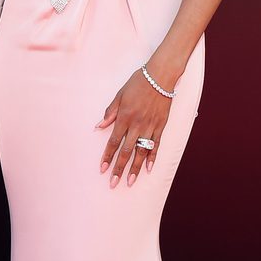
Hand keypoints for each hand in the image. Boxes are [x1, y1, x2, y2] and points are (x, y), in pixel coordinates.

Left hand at [97, 69, 174, 186]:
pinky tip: (148, 169)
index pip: (113, 142)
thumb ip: (110, 112)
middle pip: (126, 152)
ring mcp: (150, 127)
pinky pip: (156, 146)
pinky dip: (152, 158)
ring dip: (135, 168)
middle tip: (113, 183)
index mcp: (124, 117)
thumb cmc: (138, 83)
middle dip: (119, 169)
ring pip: (141, 152)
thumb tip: (99, 127)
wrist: (161, 76)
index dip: (107, 156)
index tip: (102, 169)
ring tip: (130, 182)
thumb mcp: (120, 95)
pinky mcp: (160, 126)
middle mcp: (137, 125)